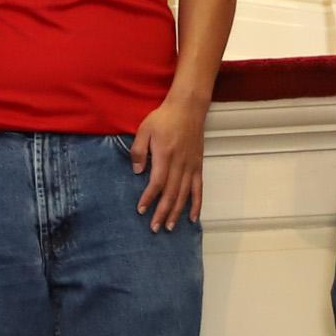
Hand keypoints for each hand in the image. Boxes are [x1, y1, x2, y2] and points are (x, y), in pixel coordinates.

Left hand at [130, 100, 207, 230]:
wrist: (188, 108)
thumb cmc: (164, 118)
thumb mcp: (144, 129)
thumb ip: (138, 150)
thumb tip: (137, 171)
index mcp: (165, 155)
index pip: (157, 182)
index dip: (149, 197)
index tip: (141, 210)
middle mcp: (180, 163)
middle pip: (171, 193)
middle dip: (162, 212)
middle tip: (154, 228)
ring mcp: (191, 166)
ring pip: (184, 194)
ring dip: (177, 212)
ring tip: (169, 227)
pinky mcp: (198, 166)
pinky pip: (198, 189)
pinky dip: (196, 204)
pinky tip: (192, 218)